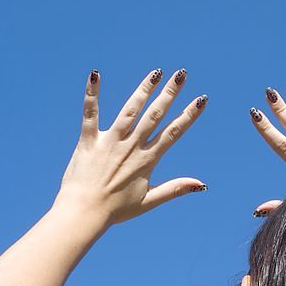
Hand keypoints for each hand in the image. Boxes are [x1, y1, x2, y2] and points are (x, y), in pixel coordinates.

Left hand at [54, 68, 207, 226]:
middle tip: (181, 74)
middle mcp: (131, 147)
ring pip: (130, 110)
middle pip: (154, 115)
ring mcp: (110, 142)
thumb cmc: (116, 210)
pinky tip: (95, 75)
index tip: (201, 100)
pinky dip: (92, 94)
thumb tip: (201, 184)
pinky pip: (91, 113)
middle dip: (169, 93)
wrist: (84, 213)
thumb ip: (175, 189)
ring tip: (156, 72)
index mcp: (147, 160)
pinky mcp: (88, 141)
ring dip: (144, 89)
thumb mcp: (149, 201)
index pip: (173, 133)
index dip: (188, 115)